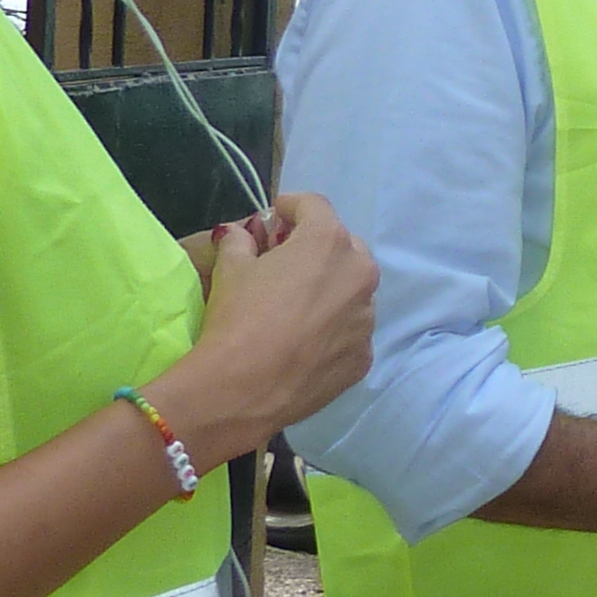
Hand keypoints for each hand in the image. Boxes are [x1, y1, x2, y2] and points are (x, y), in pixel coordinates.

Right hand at [154, 192, 376, 462]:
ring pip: (353, 291)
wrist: (243, 391)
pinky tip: (305, 344)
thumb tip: (239, 233)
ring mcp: (367, 318)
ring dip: (331, 290)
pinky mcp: (364, 356)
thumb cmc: (237, 319)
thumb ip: (239, 241)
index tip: (275, 218)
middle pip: (343, 246)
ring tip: (297, 309)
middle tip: (286, 263)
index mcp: (329, 242)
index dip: (291, 207)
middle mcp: (360, 274)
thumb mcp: (230, 270)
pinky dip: (334, 330)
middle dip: (317, 248)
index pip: (315, 206)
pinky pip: (351, 332)